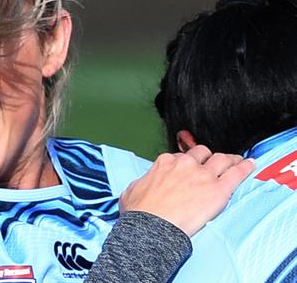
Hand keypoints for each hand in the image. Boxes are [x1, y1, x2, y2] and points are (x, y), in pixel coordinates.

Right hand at [119, 145, 254, 236]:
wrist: (151, 227)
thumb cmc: (140, 213)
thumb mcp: (131, 191)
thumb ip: (140, 183)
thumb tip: (140, 186)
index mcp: (165, 163)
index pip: (180, 156)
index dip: (186, 163)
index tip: (189, 168)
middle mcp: (185, 164)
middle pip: (203, 153)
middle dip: (208, 158)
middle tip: (213, 163)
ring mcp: (203, 175)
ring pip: (221, 159)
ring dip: (229, 159)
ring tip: (235, 161)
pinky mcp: (218, 189)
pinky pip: (236, 173)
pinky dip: (244, 167)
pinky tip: (250, 164)